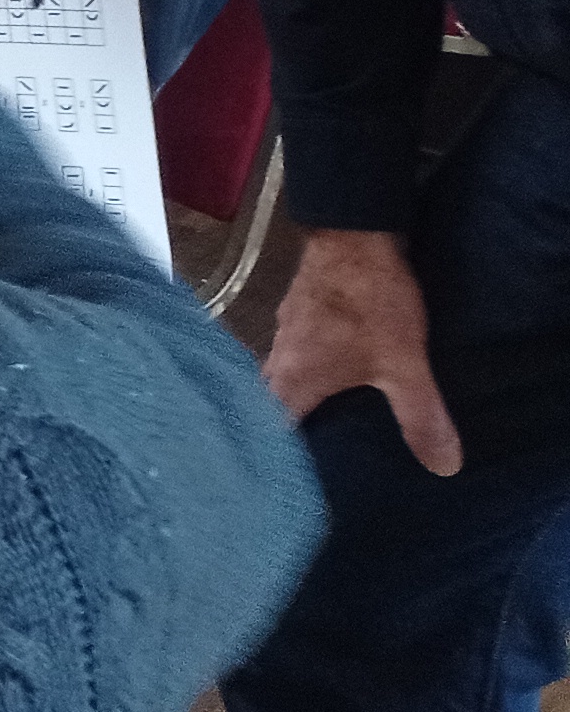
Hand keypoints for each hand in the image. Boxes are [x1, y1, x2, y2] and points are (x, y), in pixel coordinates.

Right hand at [264, 227, 461, 473]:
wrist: (352, 235)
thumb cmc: (369, 302)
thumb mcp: (403, 364)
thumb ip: (421, 416)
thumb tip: (444, 466)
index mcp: (295, 381)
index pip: (269, 431)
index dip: (273, 455)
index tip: (283, 476)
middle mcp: (279, 358)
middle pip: (266, 404)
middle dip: (278, 428)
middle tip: (299, 453)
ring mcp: (285, 330)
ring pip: (275, 375)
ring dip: (289, 395)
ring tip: (314, 416)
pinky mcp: (297, 309)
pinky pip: (290, 349)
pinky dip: (301, 367)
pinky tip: (326, 366)